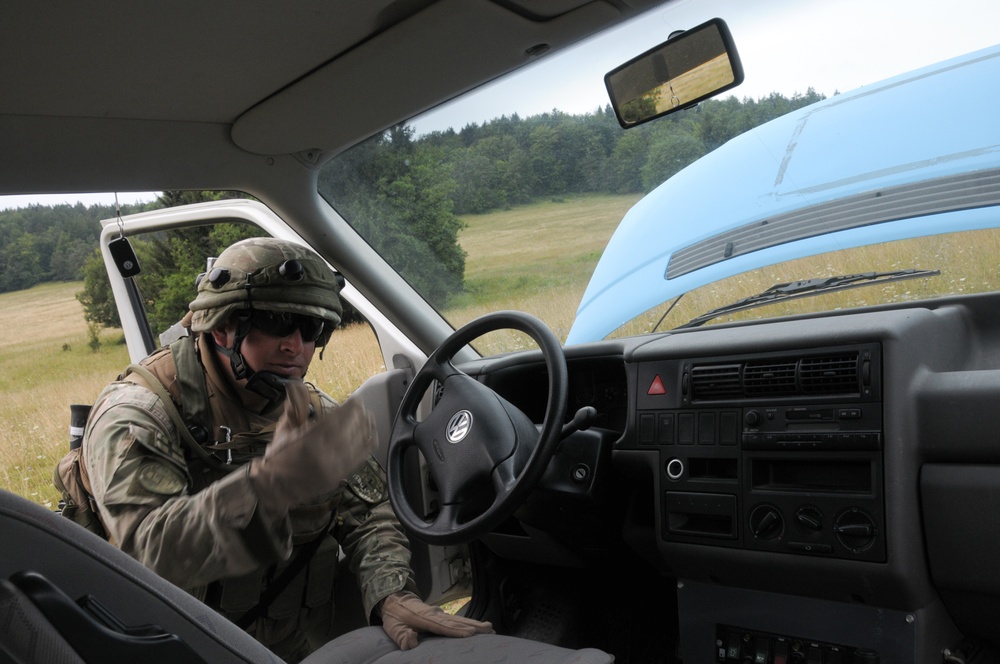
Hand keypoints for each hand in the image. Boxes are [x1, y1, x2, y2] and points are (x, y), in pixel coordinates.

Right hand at [249, 380, 376, 514]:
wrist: (276, 487)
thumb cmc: (279, 456)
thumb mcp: (283, 431)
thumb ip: (294, 409)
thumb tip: (296, 385)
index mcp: (310, 440)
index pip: (336, 419)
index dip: (349, 408)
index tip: (356, 399)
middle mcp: (324, 453)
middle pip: (350, 429)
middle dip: (358, 415)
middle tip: (363, 406)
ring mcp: (334, 466)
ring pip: (357, 442)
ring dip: (365, 427)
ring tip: (369, 417)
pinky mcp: (340, 475)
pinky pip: (360, 457)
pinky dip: (367, 444)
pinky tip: (372, 434)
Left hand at [380, 591, 493, 650]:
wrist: (395, 600)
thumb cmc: (395, 617)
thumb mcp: (393, 628)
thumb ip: (402, 636)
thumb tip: (412, 641)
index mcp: (424, 618)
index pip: (442, 626)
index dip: (456, 630)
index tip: (470, 633)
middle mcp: (435, 614)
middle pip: (457, 621)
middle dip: (474, 625)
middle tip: (490, 630)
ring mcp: (440, 613)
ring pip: (460, 618)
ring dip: (475, 623)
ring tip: (490, 628)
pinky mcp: (441, 615)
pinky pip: (458, 619)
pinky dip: (470, 622)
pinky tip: (479, 626)